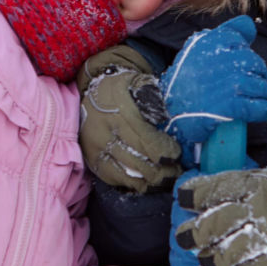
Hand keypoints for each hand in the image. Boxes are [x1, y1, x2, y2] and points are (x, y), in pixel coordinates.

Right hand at [78, 46, 181, 191]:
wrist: (90, 88)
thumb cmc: (119, 87)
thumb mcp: (136, 82)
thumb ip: (152, 97)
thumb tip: (166, 117)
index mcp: (119, 114)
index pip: (145, 140)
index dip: (163, 152)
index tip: (176, 155)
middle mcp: (105, 133)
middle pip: (137, 161)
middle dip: (161, 171)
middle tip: (176, 172)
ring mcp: (96, 148)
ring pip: (126, 174)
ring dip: (149, 181)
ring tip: (165, 180)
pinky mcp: (91, 158)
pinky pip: (113, 177)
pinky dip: (131, 183)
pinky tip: (146, 183)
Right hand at [160, 16, 266, 166]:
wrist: (170, 111)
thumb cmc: (188, 80)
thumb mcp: (200, 48)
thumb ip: (228, 32)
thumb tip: (249, 24)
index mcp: (212, 42)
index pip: (241, 42)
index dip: (241, 56)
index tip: (231, 67)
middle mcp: (222, 59)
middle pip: (255, 64)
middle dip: (255, 76)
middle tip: (243, 87)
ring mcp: (229, 83)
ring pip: (261, 86)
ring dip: (260, 95)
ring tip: (249, 99)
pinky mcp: (232, 105)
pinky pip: (261, 106)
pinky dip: (262, 110)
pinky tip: (256, 112)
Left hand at [170, 169, 266, 265]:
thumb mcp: (260, 176)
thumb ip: (235, 187)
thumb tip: (203, 198)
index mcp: (248, 185)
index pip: (207, 191)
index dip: (189, 196)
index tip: (184, 199)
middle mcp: (252, 210)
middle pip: (208, 227)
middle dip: (190, 235)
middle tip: (185, 238)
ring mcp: (265, 235)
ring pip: (222, 256)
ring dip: (210, 259)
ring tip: (210, 259)